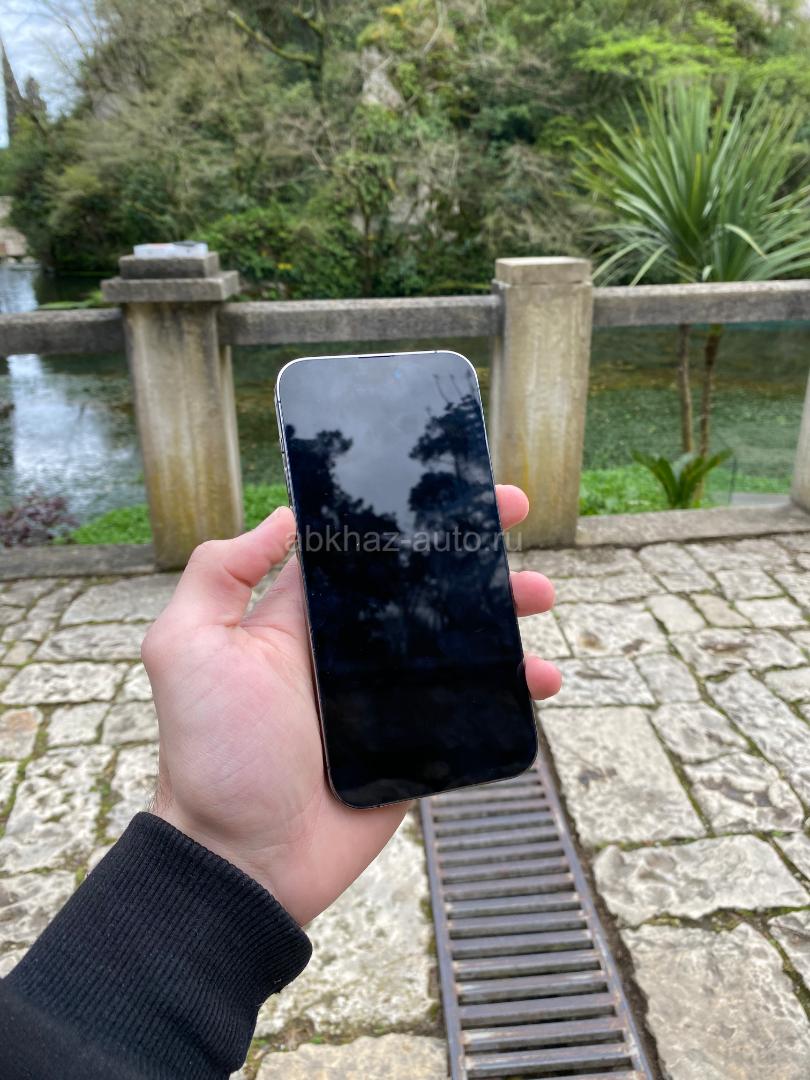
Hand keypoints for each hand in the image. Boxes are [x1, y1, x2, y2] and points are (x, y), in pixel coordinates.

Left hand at [143, 485, 560, 924]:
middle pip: (423, 584)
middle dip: (471, 551)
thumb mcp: (186, 647)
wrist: (244, 858)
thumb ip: (218, 574)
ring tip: (540, 597)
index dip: (404, 513)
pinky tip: (542, 678)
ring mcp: (387, 696)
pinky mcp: (416, 742)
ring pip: (459, 639)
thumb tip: (282, 517)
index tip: (449, 485)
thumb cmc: (212, 753)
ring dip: (503, 612)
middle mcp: (350, 647)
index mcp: (304, 617)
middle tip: (515, 520)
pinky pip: (472, 706)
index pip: (363, 549)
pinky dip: (512, 691)